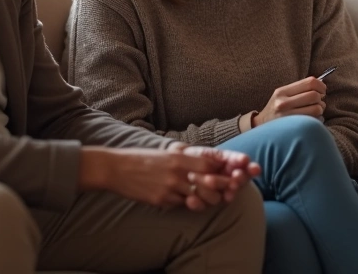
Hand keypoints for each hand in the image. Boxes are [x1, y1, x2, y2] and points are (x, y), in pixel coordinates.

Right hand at [77, 145, 257, 210]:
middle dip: (224, 184)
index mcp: (180, 156)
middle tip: (234, 188)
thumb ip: (190, 155)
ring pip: (198, 196)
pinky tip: (197, 203)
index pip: (210, 161)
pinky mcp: (162, 200)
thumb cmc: (146, 159)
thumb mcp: (169, 152)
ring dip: (211, 198)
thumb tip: (213, 159)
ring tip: (219, 198)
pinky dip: (192, 204)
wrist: (117, 169)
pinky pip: (183, 205)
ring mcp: (170, 187)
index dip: (227, 165)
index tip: (240, 168)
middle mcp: (177, 171)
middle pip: (208, 179)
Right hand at [254, 76, 325, 126]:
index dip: (321, 85)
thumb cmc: (276, 110)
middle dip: (321, 99)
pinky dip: (318, 120)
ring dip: (320, 110)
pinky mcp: (292, 127)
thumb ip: (299, 89)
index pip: (310, 82)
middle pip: (315, 95)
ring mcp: (287, 116)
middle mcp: (283, 102)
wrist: (260, 127)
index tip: (322, 90)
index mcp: (282, 91)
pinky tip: (311, 121)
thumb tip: (321, 85)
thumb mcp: (282, 95)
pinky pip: (314, 121)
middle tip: (318, 103)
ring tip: (315, 112)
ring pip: (317, 109)